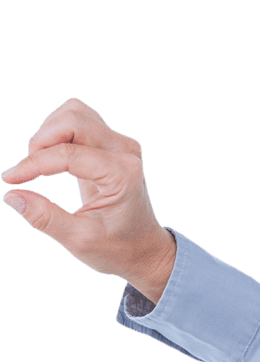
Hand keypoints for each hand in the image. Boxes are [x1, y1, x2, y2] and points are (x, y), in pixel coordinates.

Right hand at [2, 98, 176, 302]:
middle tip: (29, 171)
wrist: (144, 248)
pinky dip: (59, 132)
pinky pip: (80, 120)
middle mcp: (126, 153)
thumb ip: (45, 218)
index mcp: (123, 176)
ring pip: (76, 113)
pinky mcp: (113, 144)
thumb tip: (11, 196)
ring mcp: (122, 145)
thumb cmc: (117, 248)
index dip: (33, 164)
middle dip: (41, 140)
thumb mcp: (80, 240)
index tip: (11, 179)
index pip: (69, 154)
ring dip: (49, 133)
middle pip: (73, 120)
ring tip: (41, 164)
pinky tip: (54, 158)